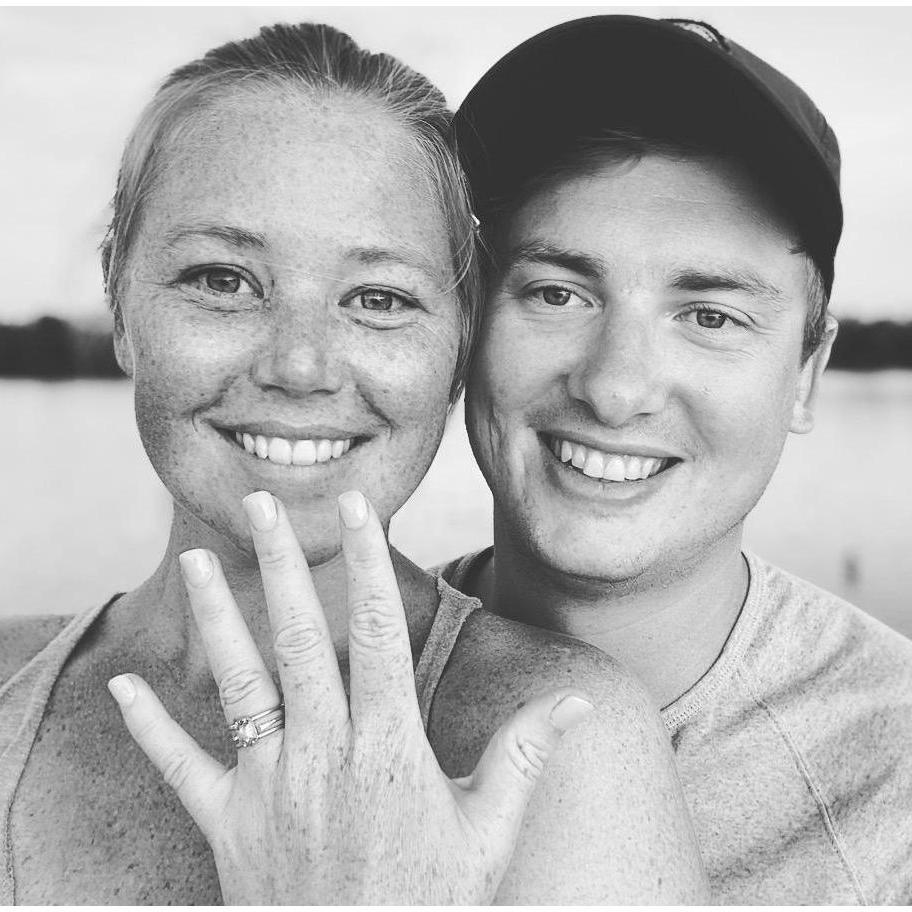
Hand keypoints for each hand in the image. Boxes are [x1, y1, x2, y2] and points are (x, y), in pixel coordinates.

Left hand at [107, 490, 593, 903]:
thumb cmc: (429, 907)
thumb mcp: (489, 833)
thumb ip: (526, 756)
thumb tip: (578, 703)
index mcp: (388, 746)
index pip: (377, 631)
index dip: (367, 561)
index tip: (357, 508)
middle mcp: (322, 752)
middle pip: (298, 637)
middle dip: (282, 562)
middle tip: (263, 503)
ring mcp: (269, 786)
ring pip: (238, 684)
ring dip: (216, 618)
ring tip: (198, 559)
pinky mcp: (227, 825)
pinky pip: (180, 769)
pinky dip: (149, 728)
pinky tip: (121, 687)